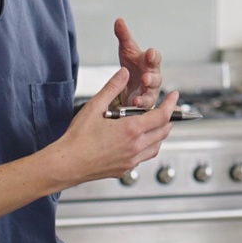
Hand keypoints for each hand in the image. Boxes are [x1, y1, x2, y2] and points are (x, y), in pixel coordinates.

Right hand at [54, 67, 178, 184]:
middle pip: (163, 131)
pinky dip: (150, 147)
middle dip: (169, 118)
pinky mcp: (125, 169)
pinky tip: (141, 142)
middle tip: (168, 109)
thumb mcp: (94, 107)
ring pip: (157, 146)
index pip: (162, 115)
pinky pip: (145, 157)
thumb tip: (124, 73)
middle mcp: (135, 147)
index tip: (174, 96)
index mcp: (131, 130)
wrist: (67, 164)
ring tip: (157, 125)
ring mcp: (131, 160)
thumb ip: (112, 88)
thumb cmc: (77, 139)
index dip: (171, 104)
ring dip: (161, 134)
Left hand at [114, 18, 162, 107]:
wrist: (128, 84)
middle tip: (145, 77)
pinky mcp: (144, 103)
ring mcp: (149, 91)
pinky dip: (140, 105)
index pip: (155, 57)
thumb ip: (124, 36)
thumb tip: (119, 21)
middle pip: (157, 77)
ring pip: (152, 93)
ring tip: (137, 98)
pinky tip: (134, 104)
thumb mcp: (126, 50)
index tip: (149, 54)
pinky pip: (145, 106)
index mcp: (149, 62)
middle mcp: (152, 76)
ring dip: (146, 96)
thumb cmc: (132, 66)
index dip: (153, 56)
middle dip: (152, 77)